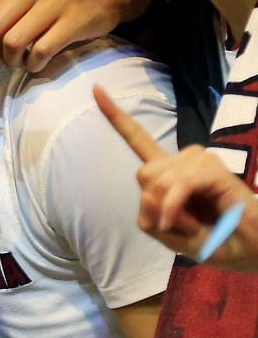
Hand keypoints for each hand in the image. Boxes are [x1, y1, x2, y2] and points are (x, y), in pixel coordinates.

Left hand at [96, 86, 257, 268]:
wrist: (248, 248)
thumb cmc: (210, 238)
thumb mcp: (166, 232)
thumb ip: (148, 216)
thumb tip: (148, 193)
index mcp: (168, 170)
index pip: (138, 138)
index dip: (115, 116)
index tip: (95, 89)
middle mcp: (183, 159)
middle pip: (143, 175)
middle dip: (154, 206)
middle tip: (179, 224)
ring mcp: (201, 161)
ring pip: (157, 182)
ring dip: (170, 213)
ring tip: (194, 225)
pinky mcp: (214, 169)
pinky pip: (178, 186)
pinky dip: (175, 209)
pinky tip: (185, 225)